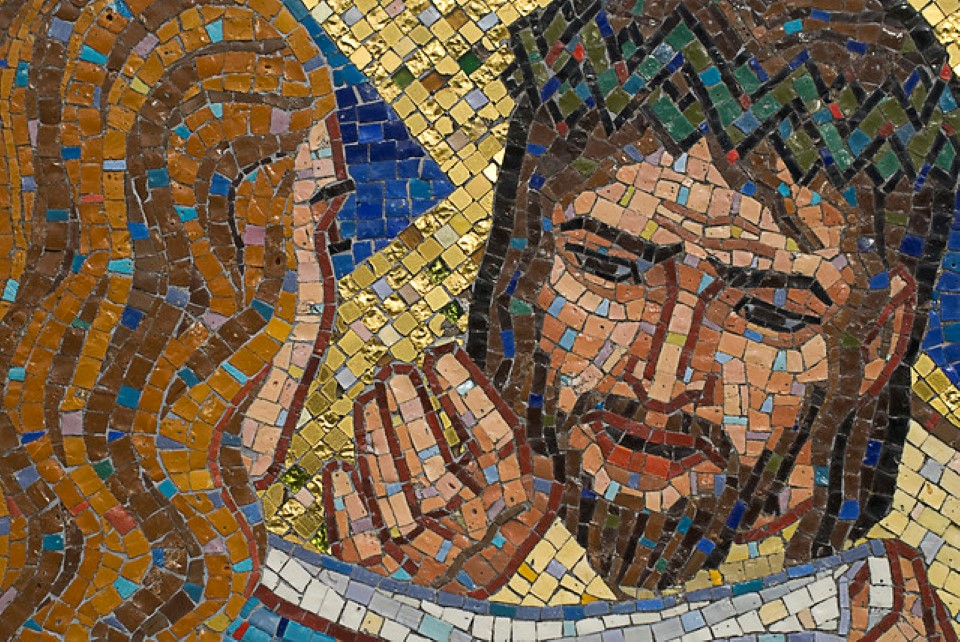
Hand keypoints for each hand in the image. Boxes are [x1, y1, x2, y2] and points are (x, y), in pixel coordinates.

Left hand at [323, 343, 559, 597]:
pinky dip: (349, 511)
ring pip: (402, 501)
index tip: (440, 352)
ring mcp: (435, 561)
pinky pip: (367, 548)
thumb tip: (521, 381)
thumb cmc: (493, 503)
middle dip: (413, 415)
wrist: (473, 581)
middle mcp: (478, 534)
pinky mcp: (394, 580)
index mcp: (517, 502)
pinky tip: (337, 469)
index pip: (497, 443)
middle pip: (443, 471)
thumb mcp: (525, 466)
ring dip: (379, 447)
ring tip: (367, 399)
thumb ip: (516, 425)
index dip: (468, 394)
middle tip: (391, 371)